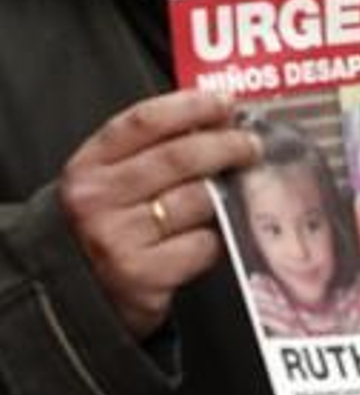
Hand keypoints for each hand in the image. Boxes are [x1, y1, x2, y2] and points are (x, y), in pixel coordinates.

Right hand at [58, 90, 261, 339]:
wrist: (72, 291)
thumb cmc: (108, 223)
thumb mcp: (111, 178)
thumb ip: (154, 147)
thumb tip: (220, 117)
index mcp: (89, 166)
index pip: (145, 121)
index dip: (192, 106)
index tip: (226, 103)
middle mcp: (97, 200)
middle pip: (180, 157)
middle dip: (228, 145)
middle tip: (252, 146)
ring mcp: (118, 239)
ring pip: (198, 200)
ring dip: (229, 193)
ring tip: (239, 188)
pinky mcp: (143, 276)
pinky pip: (204, 244)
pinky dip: (218, 238)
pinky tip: (214, 235)